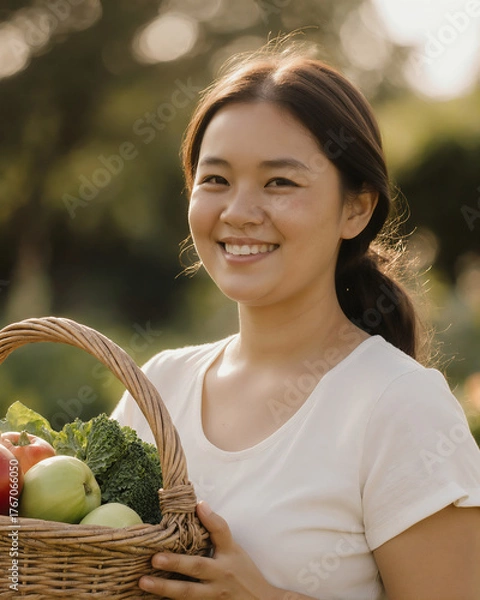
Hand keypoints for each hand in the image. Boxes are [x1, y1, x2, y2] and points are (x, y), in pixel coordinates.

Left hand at [138, 501, 275, 598]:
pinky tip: (154, 599)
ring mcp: (214, 595)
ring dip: (165, 587)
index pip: (221, 532)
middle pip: (197, 567)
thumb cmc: (244, 572)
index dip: (211, 519)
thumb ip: (218, 530)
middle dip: (176, 563)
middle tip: (154, 558)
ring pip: (188, 593)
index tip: (198, 505)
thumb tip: (200, 505)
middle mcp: (221, 575)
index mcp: (228, 555)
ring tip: (144, 582)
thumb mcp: (235, 550)